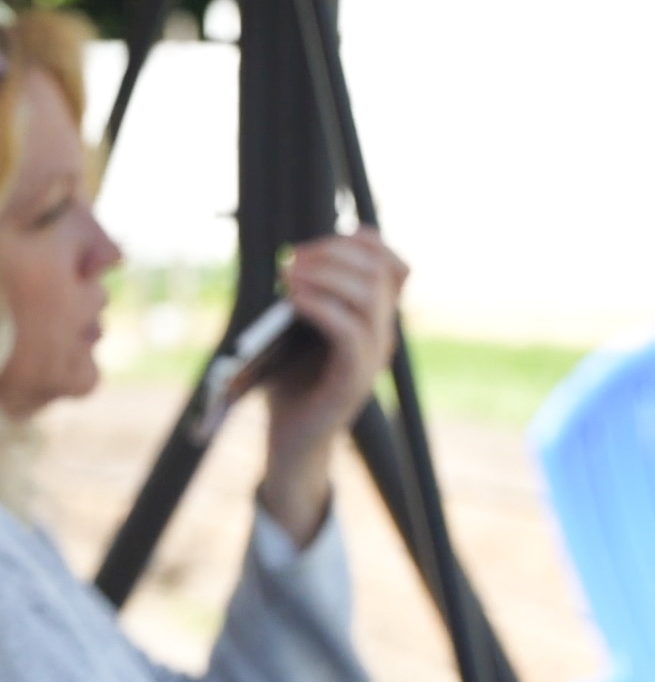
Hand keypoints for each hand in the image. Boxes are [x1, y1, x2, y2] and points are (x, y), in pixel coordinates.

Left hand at [258, 228, 408, 545]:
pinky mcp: (353, 381)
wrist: (290, 439)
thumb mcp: (299, 327)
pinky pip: (349, 333)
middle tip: (292, 257)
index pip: (394, 266)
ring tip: (288, 273)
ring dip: (325, 276)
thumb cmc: (291, 379)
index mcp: (374, 319)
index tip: (315, 243)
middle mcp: (381, 336)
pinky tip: (292, 300)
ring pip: (368, 298)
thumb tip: (300, 256)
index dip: (362, 243)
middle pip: (380, 273)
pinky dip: (320, 308)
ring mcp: (371, 359)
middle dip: (334, 254)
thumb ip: (309, 294)